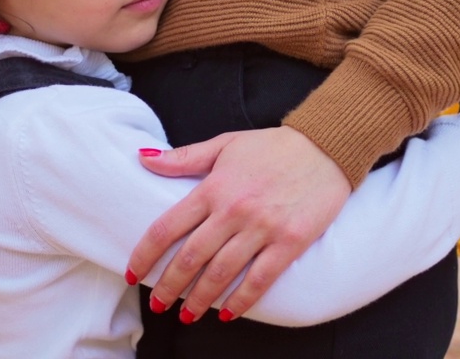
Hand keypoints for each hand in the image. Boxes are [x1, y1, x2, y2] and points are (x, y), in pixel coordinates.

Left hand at [130, 126, 350, 321]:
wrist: (326, 146)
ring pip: (221, 273)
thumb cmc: (274, 146)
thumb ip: (185, 156)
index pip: (167, 227)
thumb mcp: (226, 143)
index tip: (133, 272)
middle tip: (158, 303)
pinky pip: (260, 279)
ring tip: (187, 315)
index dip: (145, 255)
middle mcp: (233, 210)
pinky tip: (228, 312)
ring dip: (199, 299)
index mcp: (213, 187)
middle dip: (169, 286)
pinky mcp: (290, 242)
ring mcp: (262, 228)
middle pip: (190, 258)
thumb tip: (144, 157)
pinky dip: (241, 300)